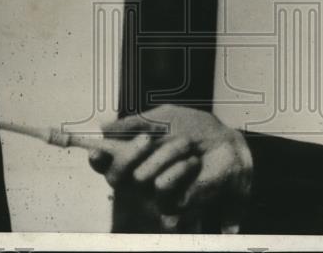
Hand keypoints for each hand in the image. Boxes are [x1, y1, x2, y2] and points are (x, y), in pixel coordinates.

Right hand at [92, 105, 252, 228]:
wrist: (226, 143)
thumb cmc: (195, 130)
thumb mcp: (163, 116)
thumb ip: (134, 122)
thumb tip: (103, 126)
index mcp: (134, 156)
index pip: (106, 163)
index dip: (97, 159)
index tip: (96, 150)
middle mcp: (139, 177)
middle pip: (114, 177)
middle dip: (128, 155)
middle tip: (146, 140)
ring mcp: (154, 194)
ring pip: (141, 177)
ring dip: (167, 153)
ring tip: (187, 146)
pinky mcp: (172, 205)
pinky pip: (162, 187)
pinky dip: (178, 169)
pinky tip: (192, 162)